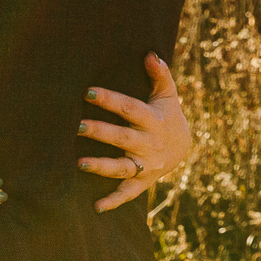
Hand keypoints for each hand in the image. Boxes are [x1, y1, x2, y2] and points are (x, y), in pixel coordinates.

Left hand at [76, 54, 191, 211]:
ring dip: (102, 167)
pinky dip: (113, 201)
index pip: (130, 108)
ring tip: (79, 163)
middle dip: (101, 132)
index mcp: (154, 120)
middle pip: (123, 138)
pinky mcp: (143, 182)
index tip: (88, 92)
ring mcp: (147, 165)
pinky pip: (128, 193)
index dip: (110, 100)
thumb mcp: (167, 95)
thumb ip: (160, 75)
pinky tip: (96, 207)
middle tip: (77, 126)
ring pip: (123, 167)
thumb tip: (150, 53)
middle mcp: (150, 144)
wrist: (183, 148)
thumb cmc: (166, 115)